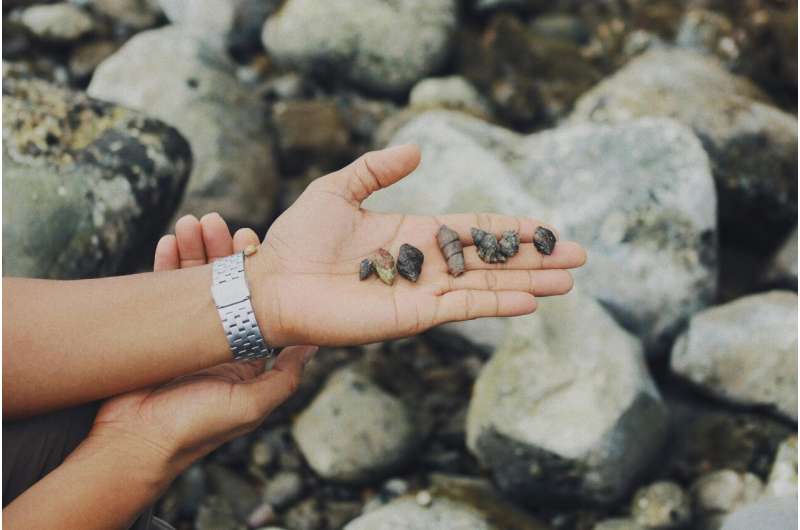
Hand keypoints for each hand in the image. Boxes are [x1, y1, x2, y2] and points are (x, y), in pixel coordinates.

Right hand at [84, 214, 316, 476]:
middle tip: (215, 222)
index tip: (249, 239)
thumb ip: (283, 376)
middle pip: (223, 283)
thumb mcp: (251, 406)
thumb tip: (315, 346)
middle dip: (219, 250)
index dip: (252, 268)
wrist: (135, 444)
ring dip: (192, 249)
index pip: (255, 299)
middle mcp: (219, 338)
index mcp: (246, 353)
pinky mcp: (155, 330)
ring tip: (190, 224)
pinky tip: (168, 240)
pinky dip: (163, 264)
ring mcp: (186, 333)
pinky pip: (160, 289)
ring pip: (192, 280)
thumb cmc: (197, 428)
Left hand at [252, 144, 586, 346]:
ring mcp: (423, 292)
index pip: (476, 230)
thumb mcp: (338, 189)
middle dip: (536, 258)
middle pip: (493, 259)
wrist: (272, 281)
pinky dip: (497, 304)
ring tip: (569, 282)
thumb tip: (416, 149)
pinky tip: (530, 300)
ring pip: (487, 284)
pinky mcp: (412, 314)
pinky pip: (463, 308)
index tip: (548, 229)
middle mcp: (427, 264)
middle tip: (580, 258)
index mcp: (415, 234)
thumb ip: (376, 169)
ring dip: (529, 282)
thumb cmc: (298, 238)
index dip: (512, 229)